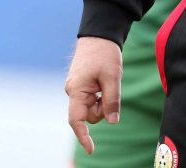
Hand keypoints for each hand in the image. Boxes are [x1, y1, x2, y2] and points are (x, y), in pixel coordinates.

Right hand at [65, 36, 122, 153]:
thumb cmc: (105, 54)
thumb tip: (112, 122)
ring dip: (102, 101)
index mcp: (76, 90)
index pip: (76, 120)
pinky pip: (91, 99)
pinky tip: (103, 82)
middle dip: (102, 109)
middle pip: (88, 115)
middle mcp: (73, 91)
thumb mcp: (113, 77)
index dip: (83, 136)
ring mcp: (76, 89)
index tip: (91, 150)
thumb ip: (112, 101)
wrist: (99, 35)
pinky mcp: (81, 86)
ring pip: (91, 108)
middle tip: (110, 89)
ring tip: (107, 82)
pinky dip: (100, 96)